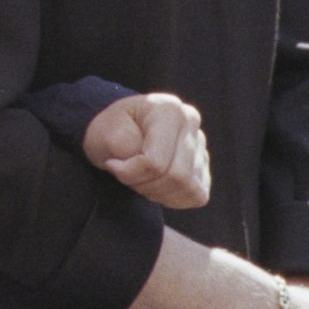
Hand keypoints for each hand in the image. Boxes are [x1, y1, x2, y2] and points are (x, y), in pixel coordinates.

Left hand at [84, 93, 208, 209]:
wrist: (116, 133)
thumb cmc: (110, 131)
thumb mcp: (105, 133)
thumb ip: (125, 148)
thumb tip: (150, 164)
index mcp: (168, 109)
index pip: (156, 161)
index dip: (129, 173)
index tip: (112, 165)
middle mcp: (191, 123)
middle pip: (177, 176)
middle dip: (144, 184)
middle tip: (125, 175)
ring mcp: (201, 145)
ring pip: (188, 188)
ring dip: (156, 192)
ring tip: (139, 178)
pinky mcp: (204, 167)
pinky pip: (196, 195)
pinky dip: (172, 198)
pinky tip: (154, 185)